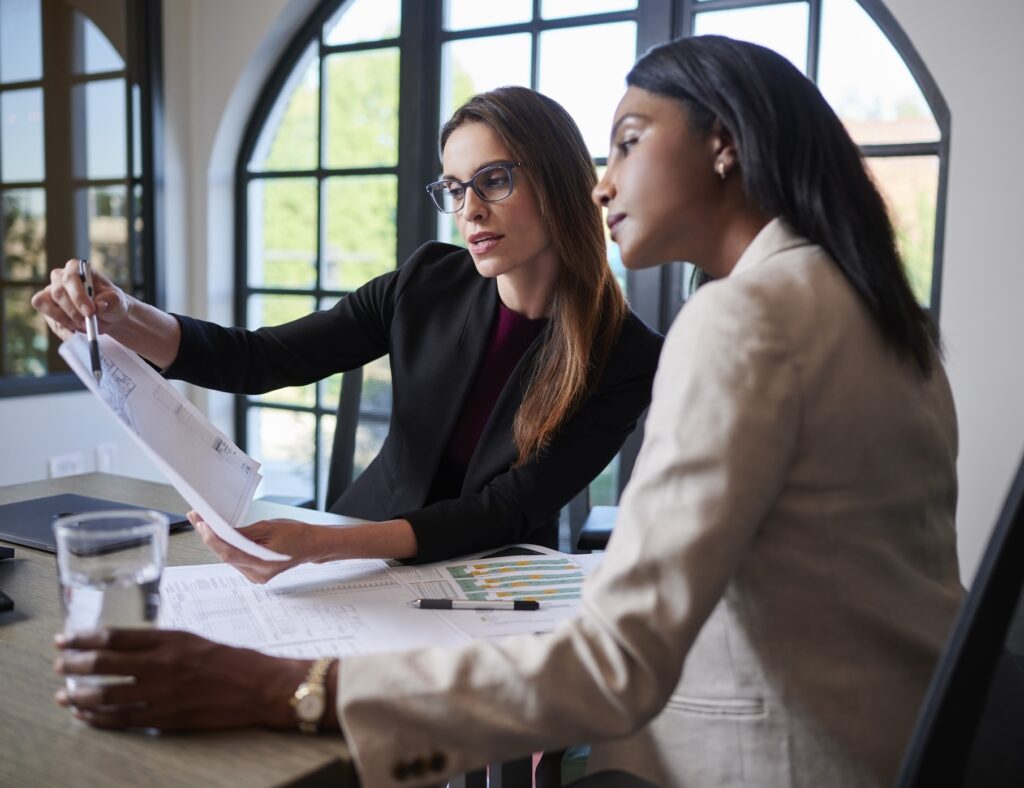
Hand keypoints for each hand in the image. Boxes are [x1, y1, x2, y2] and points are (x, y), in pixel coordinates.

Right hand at [30, 258, 129, 341]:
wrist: (107, 314)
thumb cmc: (110, 302)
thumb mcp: (117, 301)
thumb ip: (110, 301)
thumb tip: (99, 305)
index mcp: (76, 268)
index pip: (70, 278)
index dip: (78, 296)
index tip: (90, 312)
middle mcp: (59, 278)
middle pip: (57, 293)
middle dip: (73, 312)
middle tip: (88, 324)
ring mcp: (50, 292)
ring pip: (45, 305)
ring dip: (67, 321)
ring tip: (86, 328)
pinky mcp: (47, 309)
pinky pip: (49, 320)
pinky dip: (63, 331)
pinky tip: (76, 335)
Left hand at [54, 629, 308, 730]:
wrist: (259, 686)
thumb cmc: (233, 660)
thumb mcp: (195, 640)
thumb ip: (163, 643)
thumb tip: (128, 649)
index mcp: (170, 639)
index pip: (116, 637)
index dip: (85, 638)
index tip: (66, 638)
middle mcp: (162, 664)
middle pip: (104, 664)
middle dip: (74, 665)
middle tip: (59, 665)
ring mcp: (162, 693)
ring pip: (107, 695)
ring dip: (79, 695)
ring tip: (64, 696)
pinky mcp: (166, 717)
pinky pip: (123, 719)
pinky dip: (99, 718)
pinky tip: (86, 716)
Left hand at [189, 512, 331, 583]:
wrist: (311, 545)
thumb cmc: (296, 534)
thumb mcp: (269, 527)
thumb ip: (244, 532)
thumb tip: (221, 531)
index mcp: (262, 563)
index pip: (229, 553)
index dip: (212, 539)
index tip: (202, 524)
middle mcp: (256, 574)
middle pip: (226, 556)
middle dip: (210, 537)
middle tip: (196, 518)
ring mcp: (255, 576)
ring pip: (229, 558)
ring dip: (216, 541)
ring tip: (204, 524)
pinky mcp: (254, 573)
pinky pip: (236, 559)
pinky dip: (227, 547)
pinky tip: (219, 534)